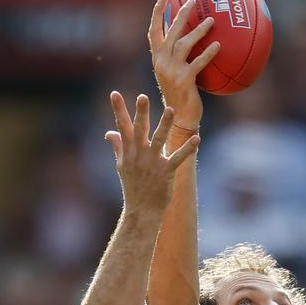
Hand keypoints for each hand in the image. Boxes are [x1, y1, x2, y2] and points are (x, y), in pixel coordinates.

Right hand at [105, 92, 198, 213]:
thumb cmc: (132, 187)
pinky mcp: (166, 172)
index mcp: (129, 151)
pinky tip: (197, 139)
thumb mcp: (121, 166)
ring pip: (159, 140)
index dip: (118, 110)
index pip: (122, 127)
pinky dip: (187, 149)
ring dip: (165, 125)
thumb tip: (108, 133)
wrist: (141, 211)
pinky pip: (178, 158)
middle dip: (141, 113)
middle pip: (139, 130)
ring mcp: (152, 163)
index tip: (114, 93)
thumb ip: (117, 146)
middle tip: (143, 97)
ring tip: (171, 110)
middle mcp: (139, 155)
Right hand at [148, 0, 220, 129]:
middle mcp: (161, 64)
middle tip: (192, 1)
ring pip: (184, 44)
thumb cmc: (180, 96)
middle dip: (180, 15)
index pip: (153, 33)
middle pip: (170, 33)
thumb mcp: (173, 75)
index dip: (157, 15)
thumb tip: (189, 38)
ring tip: (211, 21)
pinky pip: (198, 62)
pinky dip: (208, 53)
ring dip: (198, 31)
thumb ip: (175, 57)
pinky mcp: (184, 81)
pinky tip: (217, 45)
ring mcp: (171, 72)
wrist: (179, 119)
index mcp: (157, 60)